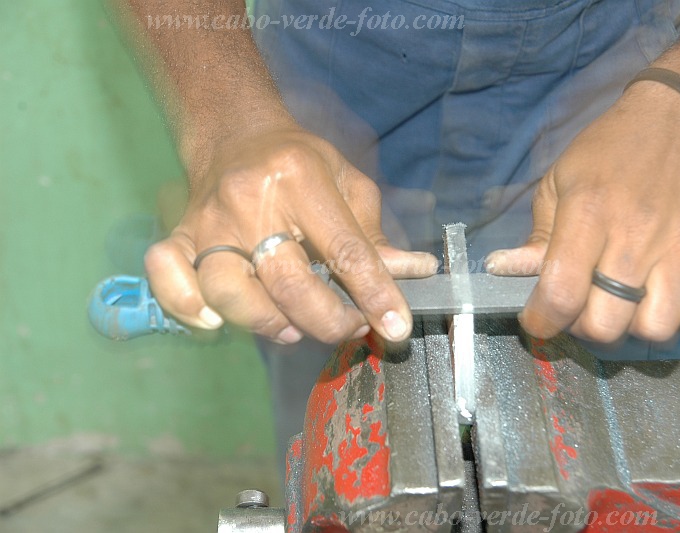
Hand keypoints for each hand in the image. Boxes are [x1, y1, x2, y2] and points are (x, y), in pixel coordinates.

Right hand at [144, 126, 437, 343]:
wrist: (235, 135)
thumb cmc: (299, 164)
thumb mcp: (347, 183)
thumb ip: (374, 233)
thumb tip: (412, 274)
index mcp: (300, 179)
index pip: (344, 248)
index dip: (374, 293)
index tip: (396, 326)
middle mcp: (249, 202)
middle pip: (286, 281)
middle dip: (327, 319)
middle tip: (348, 325)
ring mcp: (208, 222)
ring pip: (227, 292)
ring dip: (266, 323)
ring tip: (292, 328)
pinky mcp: (179, 236)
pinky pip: (167, 277)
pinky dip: (187, 307)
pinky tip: (216, 321)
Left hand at [486, 81, 679, 342]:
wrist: (678, 117)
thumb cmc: (608, 154)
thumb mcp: (558, 183)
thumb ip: (536, 236)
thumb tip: (503, 272)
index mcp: (589, 212)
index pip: (561, 293)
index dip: (542, 321)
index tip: (539, 319)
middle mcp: (638, 233)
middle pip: (607, 323)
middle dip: (585, 326)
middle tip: (585, 306)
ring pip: (657, 327)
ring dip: (636, 326)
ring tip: (630, 302)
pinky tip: (678, 301)